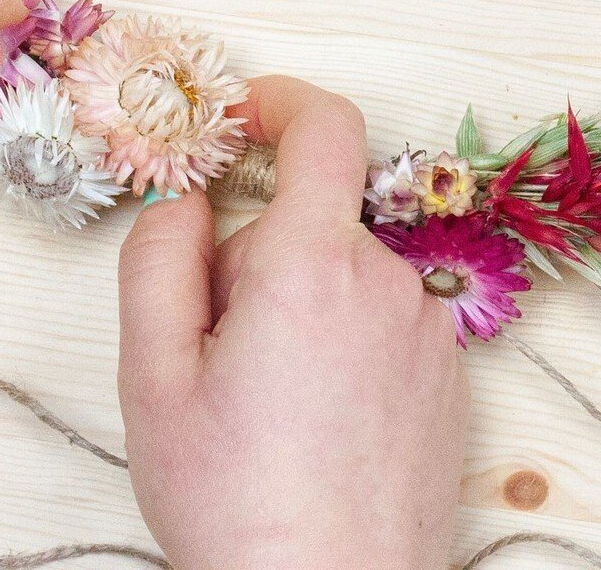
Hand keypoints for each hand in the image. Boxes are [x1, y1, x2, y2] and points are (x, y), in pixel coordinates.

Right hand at [117, 76, 468, 569]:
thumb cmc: (235, 500)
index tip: (239, 116)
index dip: (279, 100)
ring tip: (263, 397)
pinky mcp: (447, 378)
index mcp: (314, 266)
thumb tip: (186, 198)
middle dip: (253, 251)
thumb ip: (157, 255)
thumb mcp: (153, 373)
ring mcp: (426, 333)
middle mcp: (388, 284)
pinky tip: (310, 418)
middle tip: (213, 346)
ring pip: (341, 270)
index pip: (325, 126)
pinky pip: (377, 315)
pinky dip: (336, 336)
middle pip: (310, 216)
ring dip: (294, 300)